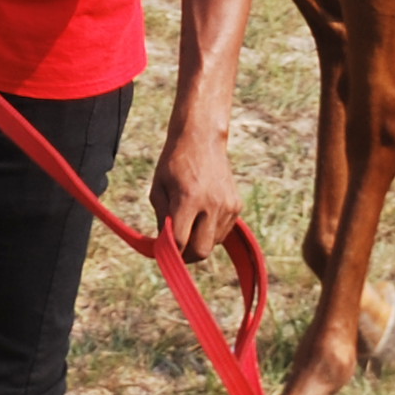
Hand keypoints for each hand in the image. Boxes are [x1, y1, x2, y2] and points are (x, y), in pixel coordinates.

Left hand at [147, 111, 241, 262]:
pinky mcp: (237, 206)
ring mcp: (228, 206)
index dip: (169, 252)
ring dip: (199, 241)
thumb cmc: (174, 163)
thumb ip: (161, 218)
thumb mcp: (158, 188)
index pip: (180, 240)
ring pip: (213, 243)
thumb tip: (165, 246)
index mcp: (189, 199)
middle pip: (201, 251)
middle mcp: (212, 204)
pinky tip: (202, 215)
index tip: (163, 252)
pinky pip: (223, 232)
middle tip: (176, 249)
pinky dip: (210, 232)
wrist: (202, 139)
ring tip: (189, 223)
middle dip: (186, 255)